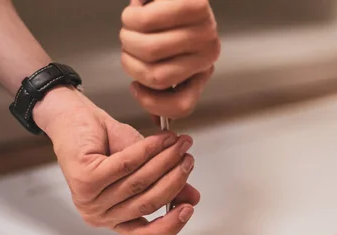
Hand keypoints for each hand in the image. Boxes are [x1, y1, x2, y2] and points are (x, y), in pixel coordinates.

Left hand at [33, 87, 199, 234]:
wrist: (75, 118)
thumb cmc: (104, 144)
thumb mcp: (142, 167)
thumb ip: (165, 185)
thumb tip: (191, 196)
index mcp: (112, 219)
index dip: (170, 224)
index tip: (189, 208)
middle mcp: (99, 215)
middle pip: (147, 204)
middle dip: (174, 180)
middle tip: (188, 160)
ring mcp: (89, 200)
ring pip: (139, 183)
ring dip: (165, 161)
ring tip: (179, 145)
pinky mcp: (84, 179)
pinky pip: (126, 165)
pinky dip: (148, 150)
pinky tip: (162, 140)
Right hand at [120, 0, 219, 119]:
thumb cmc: (171, 17)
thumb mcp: (173, 56)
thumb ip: (165, 87)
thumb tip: (155, 121)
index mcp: (202, 68)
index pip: (181, 106)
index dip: (150, 103)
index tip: (136, 88)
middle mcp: (208, 50)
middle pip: (156, 77)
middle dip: (130, 63)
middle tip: (128, 47)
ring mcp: (204, 28)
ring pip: (148, 50)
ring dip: (127, 36)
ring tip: (130, 25)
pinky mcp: (192, 4)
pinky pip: (146, 21)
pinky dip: (131, 16)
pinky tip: (136, 9)